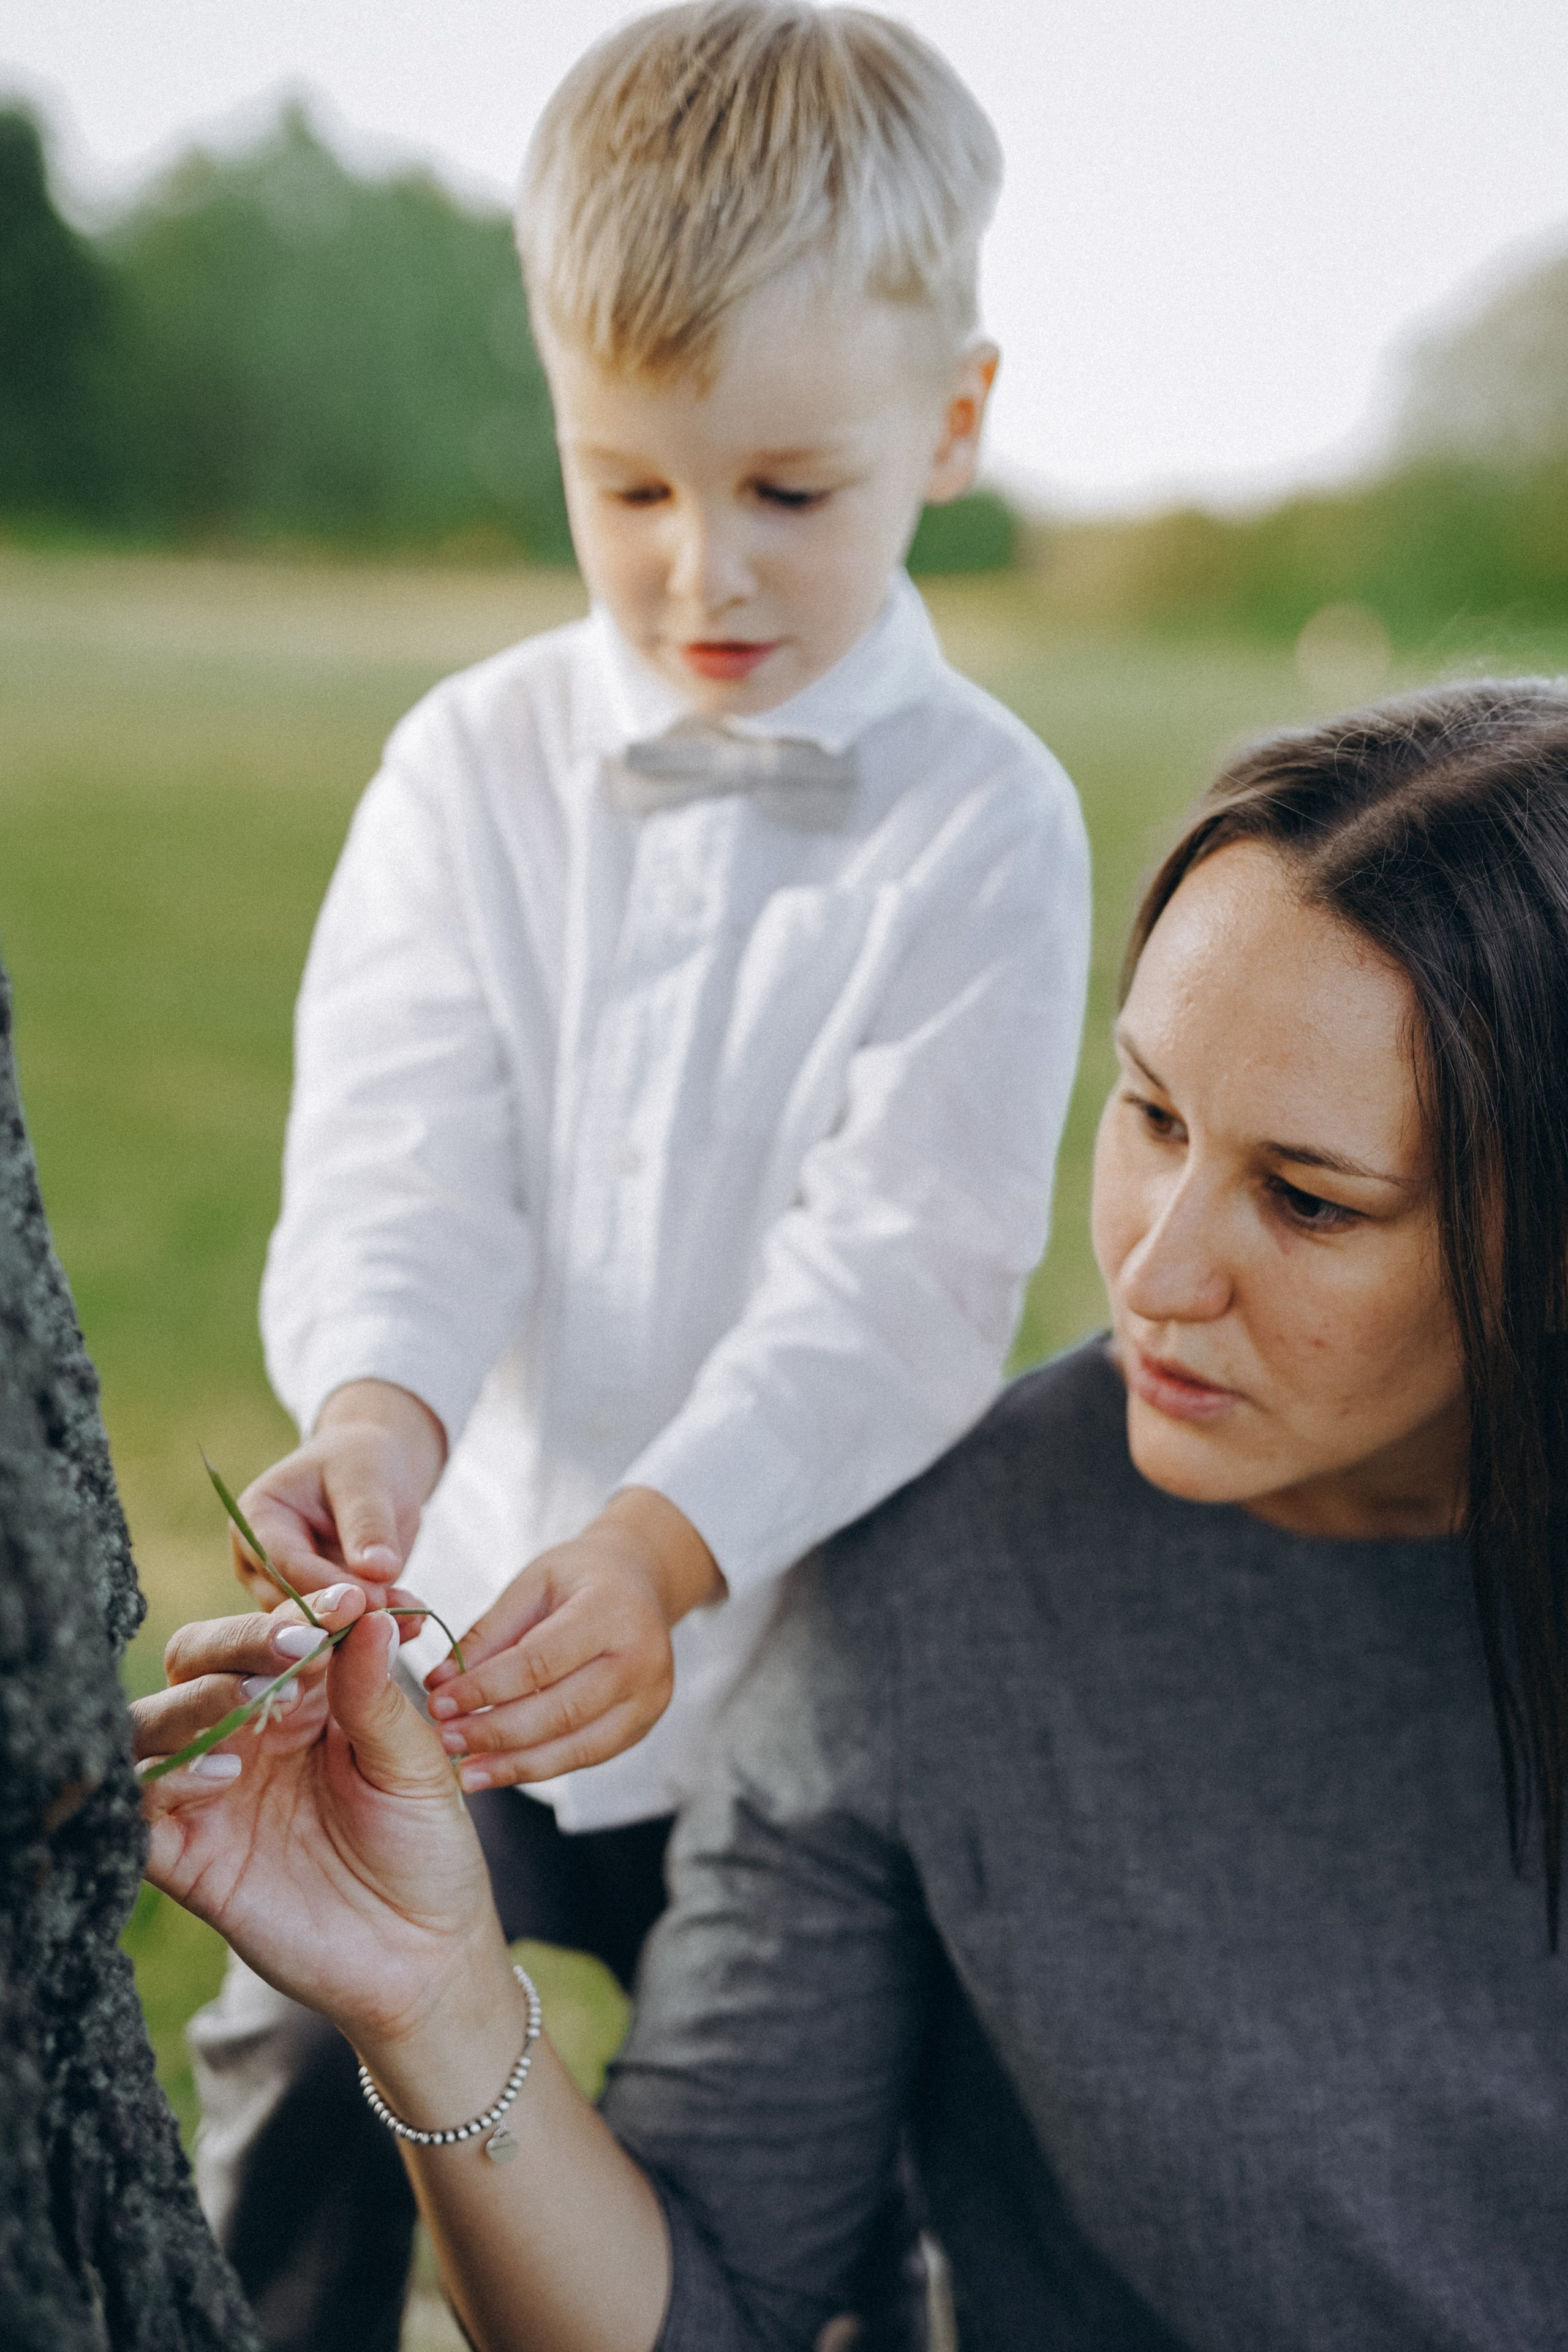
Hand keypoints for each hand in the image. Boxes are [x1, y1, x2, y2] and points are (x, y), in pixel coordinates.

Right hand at [133, 1586, 508, 2046]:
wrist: (422, 1956)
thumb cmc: (425, 1848)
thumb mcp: (415, 1764)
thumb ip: (377, 1694)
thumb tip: (365, 1612)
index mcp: (303, 1700)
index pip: (275, 1629)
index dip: (303, 1605)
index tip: (348, 1599)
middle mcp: (245, 1736)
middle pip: (196, 1660)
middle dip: (237, 1642)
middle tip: (293, 1645)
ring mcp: (209, 1795)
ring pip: (149, 1723)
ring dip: (190, 1702)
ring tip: (249, 1706)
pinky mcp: (185, 1858)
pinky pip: (135, 1810)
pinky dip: (161, 1782)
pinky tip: (219, 1777)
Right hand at [230, 1379, 446, 1620]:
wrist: (373, 1473)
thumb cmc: (361, 1461)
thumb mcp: (365, 1477)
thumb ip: (368, 1522)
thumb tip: (378, 1571)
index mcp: (254, 1520)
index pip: (283, 1564)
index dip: (326, 1587)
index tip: (373, 1601)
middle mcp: (257, 1564)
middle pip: (291, 1606)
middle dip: (345, 1618)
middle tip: (394, 1624)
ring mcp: (282, 1592)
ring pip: (317, 1627)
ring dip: (365, 1630)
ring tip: (413, 1622)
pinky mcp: (314, 1611)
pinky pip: (342, 1628)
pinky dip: (377, 1629)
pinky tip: (414, 1625)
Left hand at [424, 1489, 723, 1789]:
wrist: (640, 1582)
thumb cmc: (579, 1578)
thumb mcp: (532, 1585)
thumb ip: (488, 1635)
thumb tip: (438, 1683)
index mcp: (612, 1612)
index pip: (539, 1662)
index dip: (485, 1688)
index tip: (439, 1702)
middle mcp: (642, 1659)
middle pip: (560, 1711)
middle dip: (495, 1732)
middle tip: (446, 1740)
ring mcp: (649, 1698)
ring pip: (576, 1747)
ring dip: (514, 1764)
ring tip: (466, 1772)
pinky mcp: (643, 1725)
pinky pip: (586, 1756)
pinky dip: (539, 1767)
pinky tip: (500, 1768)